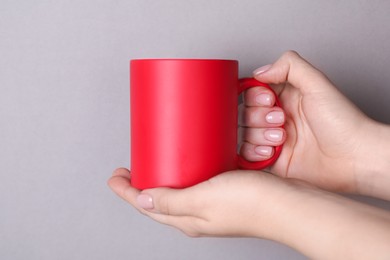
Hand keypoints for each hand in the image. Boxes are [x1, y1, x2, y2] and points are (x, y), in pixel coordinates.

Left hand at [108, 168, 389, 258]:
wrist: (290, 205)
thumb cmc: (252, 205)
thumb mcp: (204, 199)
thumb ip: (171, 199)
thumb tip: (142, 198)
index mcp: (187, 219)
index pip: (145, 205)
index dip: (126, 191)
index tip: (114, 175)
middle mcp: (197, 214)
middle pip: (159, 199)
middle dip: (141, 184)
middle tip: (132, 167)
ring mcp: (211, 204)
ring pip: (178, 190)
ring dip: (163, 177)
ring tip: (155, 160)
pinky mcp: (226, 192)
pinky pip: (198, 182)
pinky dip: (186, 171)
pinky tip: (189, 159)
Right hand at [242, 51, 389, 196]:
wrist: (353, 158)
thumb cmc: (342, 122)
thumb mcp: (317, 84)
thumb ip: (289, 66)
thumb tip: (260, 71)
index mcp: (285, 96)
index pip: (253, 91)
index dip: (255, 96)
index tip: (269, 100)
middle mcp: (276, 116)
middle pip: (245, 112)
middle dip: (259, 117)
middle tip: (282, 120)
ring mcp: (272, 138)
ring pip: (244, 133)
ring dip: (259, 135)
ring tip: (283, 138)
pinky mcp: (271, 159)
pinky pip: (246, 154)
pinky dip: (254, 152)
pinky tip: (273, 151)